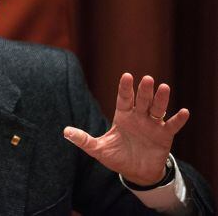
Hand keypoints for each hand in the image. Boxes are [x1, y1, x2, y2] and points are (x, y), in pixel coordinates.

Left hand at [64, 73, 188, 185]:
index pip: (124, 98)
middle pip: (141, 100)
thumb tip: (65, 132)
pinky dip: (178, 120)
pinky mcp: (165, 135)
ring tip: (164, 87)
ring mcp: (153, 124)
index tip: (127, 76)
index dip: (125, 88)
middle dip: (144, 90)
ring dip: (161, 99)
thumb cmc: (117, 156)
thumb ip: (84, 140)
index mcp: (123, 116)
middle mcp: (138, 116)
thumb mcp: (99, 149)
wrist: (136, 172)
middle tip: (147, 79)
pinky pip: (172, 126)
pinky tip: (183, 112)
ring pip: (158, 108)